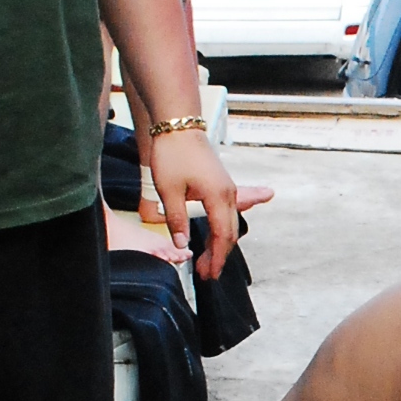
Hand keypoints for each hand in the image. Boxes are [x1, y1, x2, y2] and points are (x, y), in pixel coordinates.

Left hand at [148, 128, 239, 277]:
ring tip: (207, 260)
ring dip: (220, 243)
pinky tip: (215, 238)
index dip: (217, 258)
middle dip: (219, 255)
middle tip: (206, 273)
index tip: (209, 274)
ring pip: (230, 224)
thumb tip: (182, 245)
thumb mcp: (169, 191)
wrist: (178, 125)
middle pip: (230, 233)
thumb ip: (177, 220)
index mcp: (218, 197)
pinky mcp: (221, 184)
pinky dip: (221, 229)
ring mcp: (227, 188)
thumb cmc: (173, 154)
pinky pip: (227, 213)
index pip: (222, 236)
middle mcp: (228, 194)